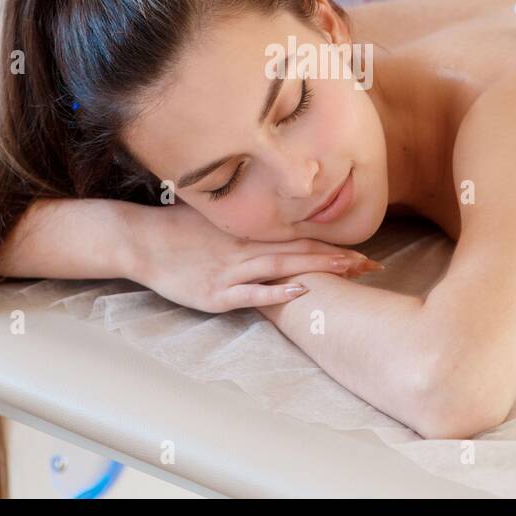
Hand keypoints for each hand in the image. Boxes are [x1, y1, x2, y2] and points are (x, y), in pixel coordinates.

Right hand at [128, 201, 382, 312]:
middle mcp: (247, 250)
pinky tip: (301, 292)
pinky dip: (278, 292)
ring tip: (352, 272)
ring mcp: (233, 271)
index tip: (364, 252)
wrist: (141, 240)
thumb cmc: (176, 229)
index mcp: (249, 235)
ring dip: (321, 270)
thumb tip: (271, 228)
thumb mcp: (216, 221)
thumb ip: (245, 228)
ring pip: (285, 268)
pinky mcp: (217, 293)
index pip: (301, 240)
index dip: (333, 246)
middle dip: (340, 260)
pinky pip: (252, 293)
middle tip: (374, 266)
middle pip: (302, 253)